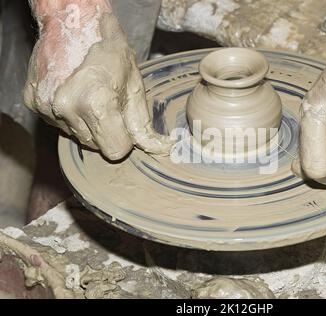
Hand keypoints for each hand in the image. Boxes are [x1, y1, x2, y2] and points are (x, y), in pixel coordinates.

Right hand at [24, 9, 171, 159]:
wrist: (73, 24)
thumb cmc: (110, 53)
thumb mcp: (135, 86)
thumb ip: (143, 123)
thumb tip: (162, 149)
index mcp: (96, 102)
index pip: (116, 151)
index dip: (124, 138)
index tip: (123, 120)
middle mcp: (67, 107)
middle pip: (96, 146)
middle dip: (106, 131)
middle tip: (107, 103)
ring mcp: (46, 106)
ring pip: (77, 137)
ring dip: (87, 123)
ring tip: (90, 96)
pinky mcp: (33, 103)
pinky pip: (59, 125)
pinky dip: (69, 115)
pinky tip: (74, 93)